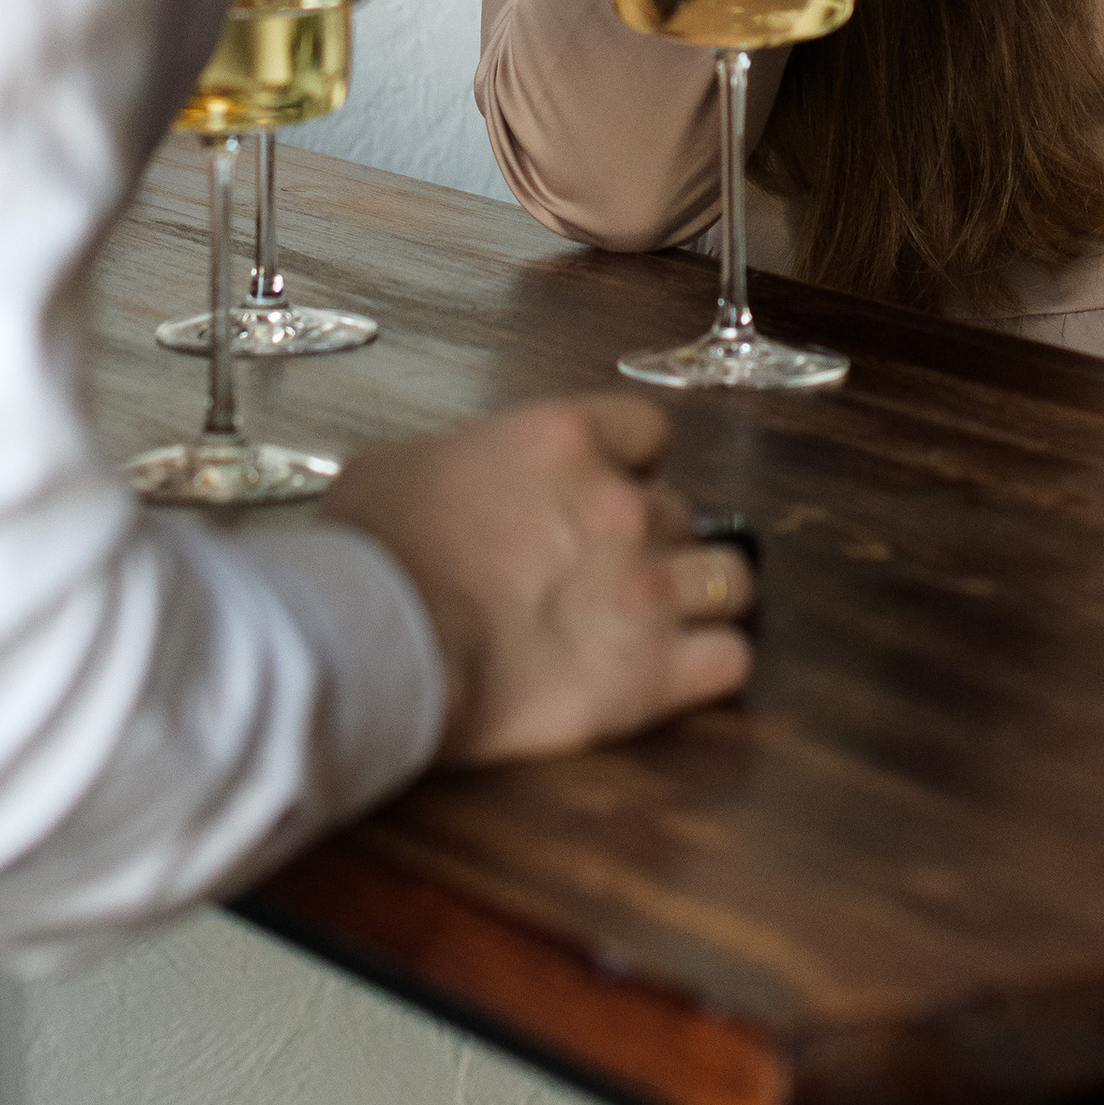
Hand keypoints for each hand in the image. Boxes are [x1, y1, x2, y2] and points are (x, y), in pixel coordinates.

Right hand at [321, 394, 754, 766]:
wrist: (379, 644)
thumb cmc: (372, 554)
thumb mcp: (400, 465)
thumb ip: (456, 460)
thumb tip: (448, 478)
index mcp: (565, 440)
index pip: (651, 431)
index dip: (634, 466)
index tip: (610, 493)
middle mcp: (621, 504)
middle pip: (683, 512)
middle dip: (656, 542)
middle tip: (614, 575)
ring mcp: (646, 588)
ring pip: (729, 580)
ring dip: (702, 599)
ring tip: (664, 623)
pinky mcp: (654, 672)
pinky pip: (731, 659)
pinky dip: (712, 665)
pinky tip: (681, 673)